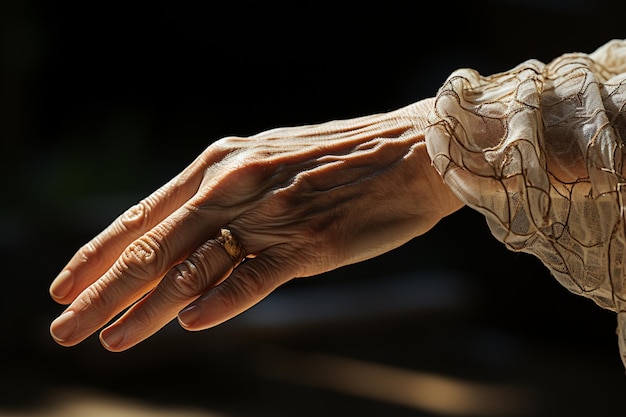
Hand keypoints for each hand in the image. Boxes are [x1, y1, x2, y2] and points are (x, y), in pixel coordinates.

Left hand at [49, 98, 462, 351]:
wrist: (414, 151)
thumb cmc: (341, 163)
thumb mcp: (271, 168)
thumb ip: (230, 206)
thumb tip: (192, 255)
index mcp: (222, 165)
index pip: (143, 217)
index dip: (97, 254)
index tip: (62, 286)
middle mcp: (235, 185)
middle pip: (153, 247)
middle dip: (101, 291)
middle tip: (61, 328)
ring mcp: (271, 213)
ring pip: (193, 267)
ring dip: (146, 308)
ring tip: (107, 340)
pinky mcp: (309, 242)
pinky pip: (256, 274)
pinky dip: (222, 299)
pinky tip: (190, 323)